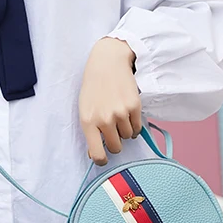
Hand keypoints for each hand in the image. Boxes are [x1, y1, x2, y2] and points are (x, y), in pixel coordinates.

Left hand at [79, 37, 141, 165]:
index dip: (101, 160)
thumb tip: (96, 153)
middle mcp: (104, 119)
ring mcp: (121, 113)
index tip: (103, 158)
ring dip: (125, 130)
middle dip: (115, 142)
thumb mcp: (84, 108)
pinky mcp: (135, 107)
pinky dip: (134, 123)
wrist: (107, 62)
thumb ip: (90, 131)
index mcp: (88, 121)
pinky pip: (137, 128)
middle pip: (116, 147)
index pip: (97, 154)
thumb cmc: (93, 87)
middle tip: (112, 129)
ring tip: (118, 114)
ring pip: (128, 137)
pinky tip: (127, 111)